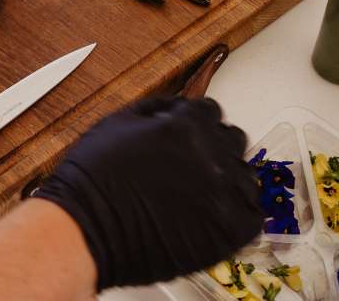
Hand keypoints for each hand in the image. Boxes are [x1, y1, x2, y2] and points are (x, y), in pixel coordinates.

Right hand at [32, 96, 261, 290]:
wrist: (86, 227)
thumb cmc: (92, 177)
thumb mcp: (116, 123)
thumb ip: (155, 109)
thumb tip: (176, 106)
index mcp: (186, 124)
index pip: (210, 111)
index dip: (194, 123)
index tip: (186, 135)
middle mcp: (212, 155)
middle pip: (231, 140)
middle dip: (212, 147)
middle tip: (189, 164)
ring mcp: (223, 194)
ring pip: (244, 176)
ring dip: (225, 180)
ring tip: (198, 193)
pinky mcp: (228, 231)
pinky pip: (252, 216)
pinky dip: (236, 214)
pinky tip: (212, 214)